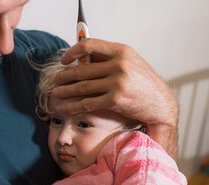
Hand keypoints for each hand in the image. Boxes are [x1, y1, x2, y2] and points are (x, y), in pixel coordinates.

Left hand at [52, 38, 178, 157]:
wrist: (160, 104)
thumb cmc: (143, 83)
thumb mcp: (130, 63)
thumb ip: (108, 59)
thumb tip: (82, 58)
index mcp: (122, 51)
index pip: (90, 45)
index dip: (73, 51)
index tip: (64, 60)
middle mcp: (119, 65)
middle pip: (82, 69)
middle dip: (65, 76)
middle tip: (56, 80)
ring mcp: (117, 83)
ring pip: (82, 87)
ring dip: (66, 91)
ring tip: (56, 93)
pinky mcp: (115, 100)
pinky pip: (88, 103)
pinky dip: (74, 106)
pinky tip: (65, 107)